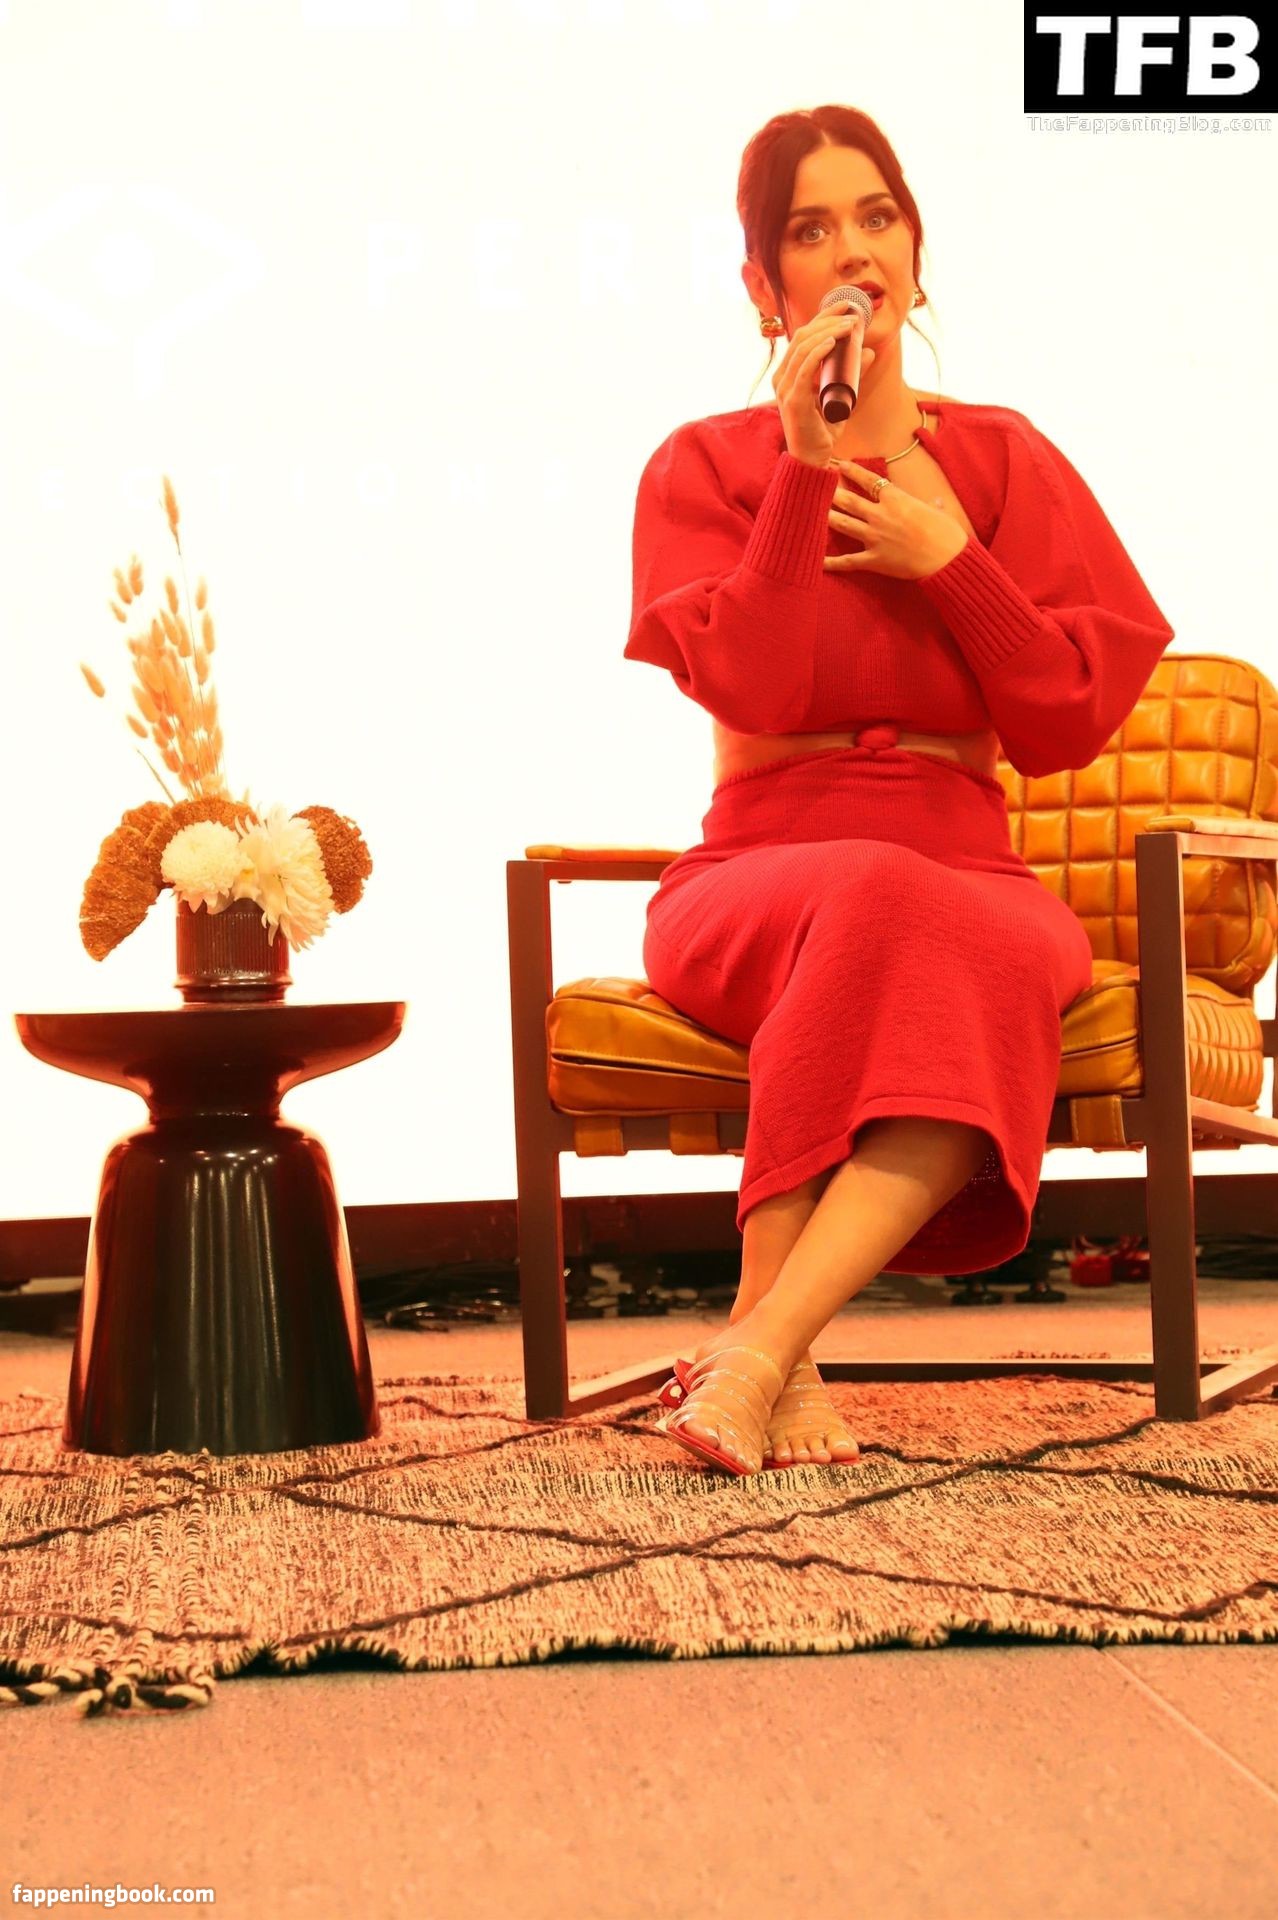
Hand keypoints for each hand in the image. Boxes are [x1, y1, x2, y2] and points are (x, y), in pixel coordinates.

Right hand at [773, 306, 876, 468]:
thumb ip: (852, 374)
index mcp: (790, 372)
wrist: (813, 458)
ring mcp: (785, 388)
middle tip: (853, 313)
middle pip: (803, 336)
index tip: (847, 305)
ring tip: (850, 326)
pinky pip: (803, 370)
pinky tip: (832, 343)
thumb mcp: (841, 395)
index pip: (804, 335)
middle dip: (828, 319)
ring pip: (804, 348)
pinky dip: (817, 353)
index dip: (824, 316)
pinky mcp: (792, 401)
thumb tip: (869, 352)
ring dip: (828, 333)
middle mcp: (783, 376)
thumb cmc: (823, 428)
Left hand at [822, 459, 968, 580]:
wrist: (947, 558)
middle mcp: (880, 514)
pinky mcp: (874, 560)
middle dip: (831, 493)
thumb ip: (931, 505)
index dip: (852, 472)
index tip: (840, 465)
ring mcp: (874, 537)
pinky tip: (818, 561)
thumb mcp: (939, 512)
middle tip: (817, 487)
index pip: (868, 480)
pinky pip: (848, 561)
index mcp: (896, 498)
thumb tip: (937, 502)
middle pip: (848, 500)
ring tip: (812, 512)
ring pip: (843, 524)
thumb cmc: (947, 533)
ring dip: (826, 517)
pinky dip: (832, 562)